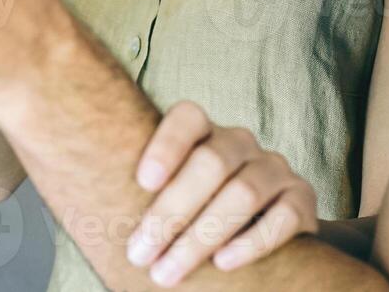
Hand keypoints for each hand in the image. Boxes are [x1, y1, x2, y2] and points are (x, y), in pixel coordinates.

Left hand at [126, 101, 318, 286]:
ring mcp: (274, 168)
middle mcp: (240, 142)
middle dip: (171, 211)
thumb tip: (86, 208)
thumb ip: (145, 190)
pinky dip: (250, 243)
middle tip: (140, 252)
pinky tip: (222, 264)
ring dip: (202, 236)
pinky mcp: (301, 199)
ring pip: (243, 193)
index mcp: (205, 130)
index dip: (165, 145)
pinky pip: (282, 218)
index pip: (188, 118)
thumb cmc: (194, 203)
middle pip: (210, 164)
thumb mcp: (171, 188)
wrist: (260, 221)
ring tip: (168, 270)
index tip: (141, 183)